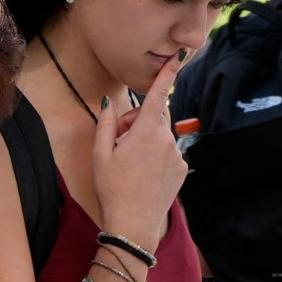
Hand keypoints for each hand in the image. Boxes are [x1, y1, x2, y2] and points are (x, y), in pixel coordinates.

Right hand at [89, 51, 188, 256]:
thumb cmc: (113, 189)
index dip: (168, 72)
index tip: (180, 55)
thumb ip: (107, 124)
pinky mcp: (181, 169)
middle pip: (154, 116)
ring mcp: (176, 155)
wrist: (133, 225)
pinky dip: (156, 156)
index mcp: (147, 131)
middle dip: (137, 121)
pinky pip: (168, 152)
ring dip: (145, 141)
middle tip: (118, 142)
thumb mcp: (101, 154)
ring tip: (129, 164)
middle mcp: (166, 139)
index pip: (158, 94)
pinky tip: (142, 174)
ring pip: (160, 136)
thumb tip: (110, 104)